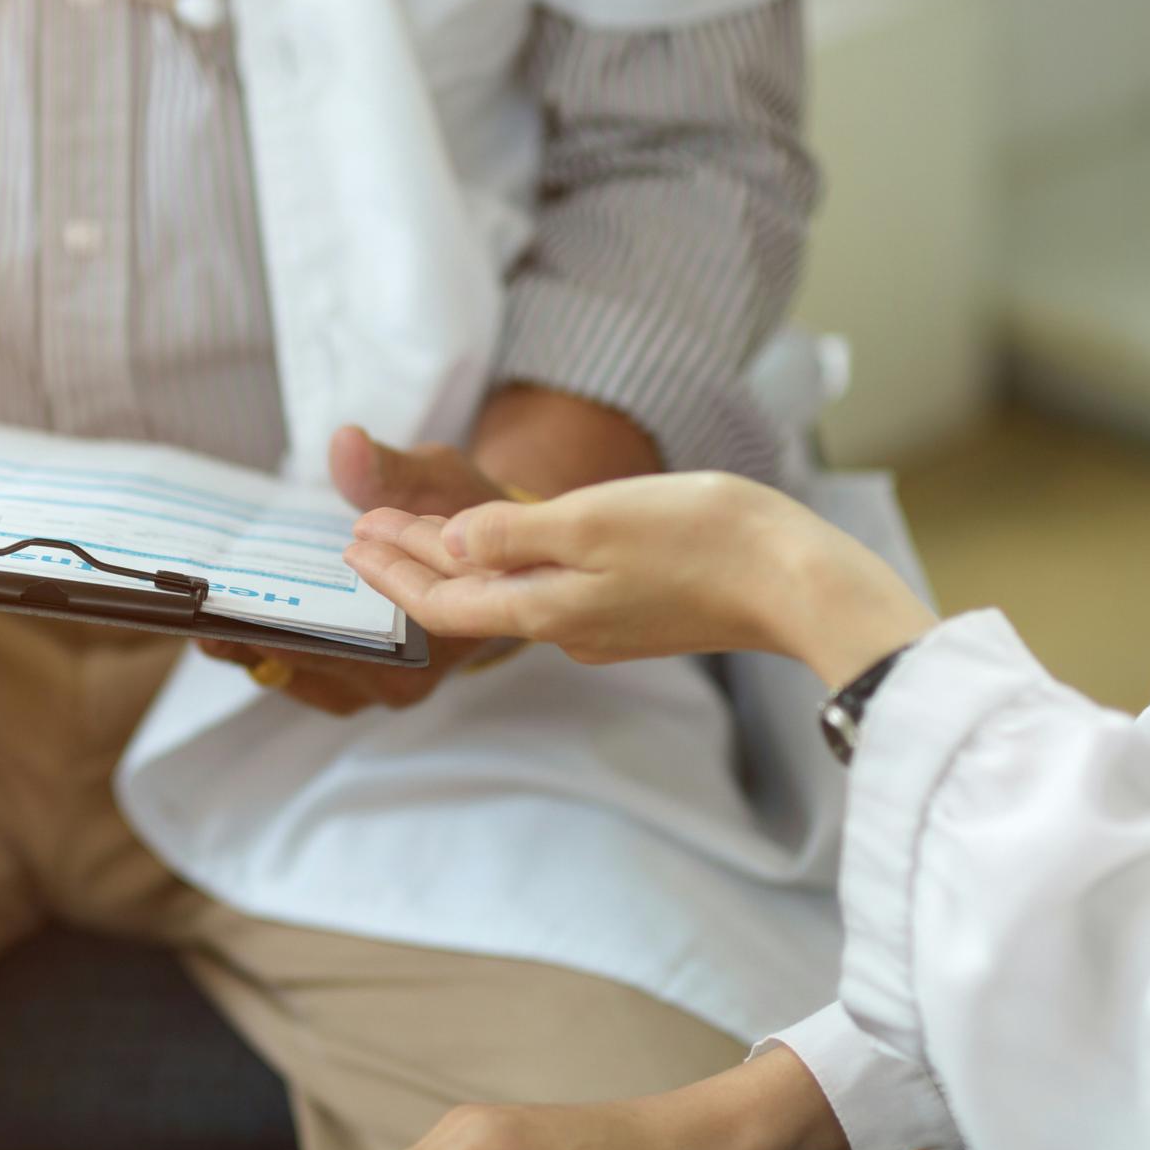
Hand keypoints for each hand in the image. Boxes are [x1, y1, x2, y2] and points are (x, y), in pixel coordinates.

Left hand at [196, 427, 505, 716]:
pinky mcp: (349, 681)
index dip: (288, 629)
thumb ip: (392, 471)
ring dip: (244, 646)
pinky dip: (256, 646)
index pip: (351, 643)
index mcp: (433, 633)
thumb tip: (346, 443)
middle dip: (251, 636)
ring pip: (295, 675)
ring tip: (192, 613)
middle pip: (311, 666)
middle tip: (196, 607)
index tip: (235, 605)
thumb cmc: (463, 519)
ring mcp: (371, 686)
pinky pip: (294, 672)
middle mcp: (402, 676)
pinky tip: (217, 617)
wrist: (485, 554)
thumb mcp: (441, 481)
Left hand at [343, 474, 936, 688]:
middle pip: (468, 603)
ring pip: (508, 597)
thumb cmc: (701, 539)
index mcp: (547, 609)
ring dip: (459, 566)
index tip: (351, 537)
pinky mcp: (641, 613)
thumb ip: (512, 535)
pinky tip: (512, 546)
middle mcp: (568, 629)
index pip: (442, 600)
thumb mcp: (591, 520)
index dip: (392, 569)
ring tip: (421, 534)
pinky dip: (512, 566)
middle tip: (363, 533)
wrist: (799, 579)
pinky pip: (551, 592)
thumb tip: (445, 546)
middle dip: (412, 567)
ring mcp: (607, 626)